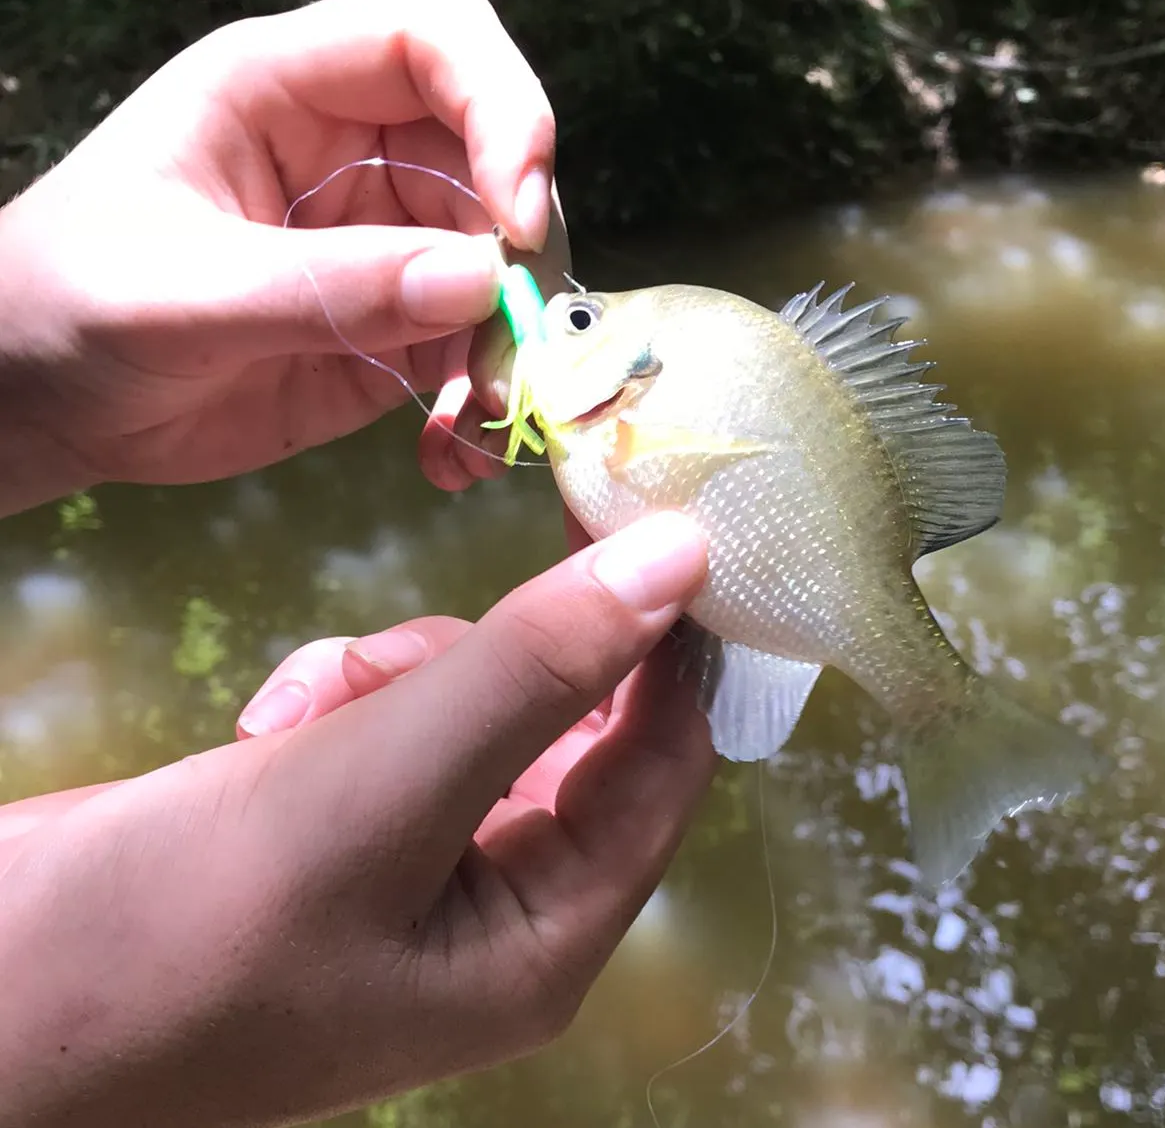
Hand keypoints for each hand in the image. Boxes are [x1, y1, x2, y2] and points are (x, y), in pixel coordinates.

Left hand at [0, 0, 571, 516]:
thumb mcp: (178, 294)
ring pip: (500, 264)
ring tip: (482, 418)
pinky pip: (472, 348)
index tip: (518, 216)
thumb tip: (478, 281)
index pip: (434, 40)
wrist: (31, 408)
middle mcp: (353, 152)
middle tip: (514, 344)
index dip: (502, 106)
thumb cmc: (63, 308)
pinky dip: (482, 401)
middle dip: (520, 251)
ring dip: (512, 341)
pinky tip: (450, 456)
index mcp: (287, 88)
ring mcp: (382, 242)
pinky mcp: (393, 327)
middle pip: (493, 159)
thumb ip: (324, 287)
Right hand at [0, 513, 711, 1127]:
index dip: (669, 641)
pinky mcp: (339, 823)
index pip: (668, 757)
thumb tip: (684, 558)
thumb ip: (536, 667)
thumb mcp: (380, 785)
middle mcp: (500, 906)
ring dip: (400, 673)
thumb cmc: (188, 925)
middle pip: (568, 718)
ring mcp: (414, 863)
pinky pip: (388, 715)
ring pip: (470, 698)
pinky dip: (339, 696)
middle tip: (445, 620)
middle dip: (498, 658)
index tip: (649, 523)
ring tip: (313, 711)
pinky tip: (268, 725)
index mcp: (548, 934)